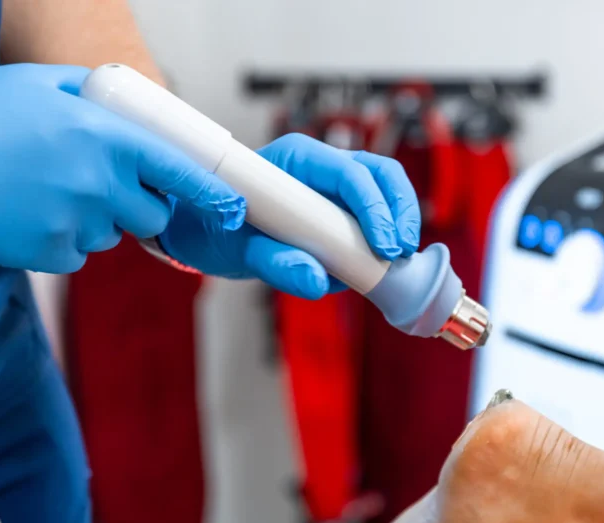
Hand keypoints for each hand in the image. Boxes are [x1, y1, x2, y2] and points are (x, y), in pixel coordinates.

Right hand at [0, 63, 233, 272]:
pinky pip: (75, 256)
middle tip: (97, 187)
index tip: (233, 209)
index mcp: (104, 137)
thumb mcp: (37, 83)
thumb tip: (126, 103)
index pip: (180, 171)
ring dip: (91, 221)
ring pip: (110, 236)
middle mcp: (97, 182)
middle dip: (135, 206)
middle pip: (151, 216)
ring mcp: (73, 222)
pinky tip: (24, 214)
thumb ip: (93, 92)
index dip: (211, 193)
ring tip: (42, 192)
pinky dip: (58, 242)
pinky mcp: (46, 254)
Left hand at [157, 133, 421, 298]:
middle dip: (398, 211)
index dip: (374, 208)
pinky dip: (385, 238)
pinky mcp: (338, 212)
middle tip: (400, 251)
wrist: (202, 233)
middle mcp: (320, 167)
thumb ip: (275, 263)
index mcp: (296, 159)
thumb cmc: (213, 229)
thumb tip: (315, 282)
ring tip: (399, 258)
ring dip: (400, 223)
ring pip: (385, 191)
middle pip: (380, 175)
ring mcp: (333, 188)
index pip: (350, 173)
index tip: (383, 245)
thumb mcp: (237, 248)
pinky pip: (374, 219)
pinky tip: (380, 264)